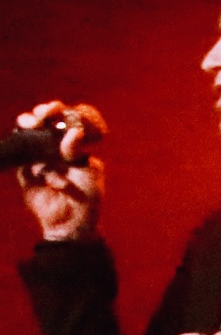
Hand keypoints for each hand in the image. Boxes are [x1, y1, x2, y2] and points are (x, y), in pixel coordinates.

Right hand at [15, 102, 105, 241]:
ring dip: (29, 120)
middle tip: (45, 114)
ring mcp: (39, 153)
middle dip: (47, 110)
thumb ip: (78, 153)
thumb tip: (72, 133)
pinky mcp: (24, 166)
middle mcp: (58, 145)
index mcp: (79, 145)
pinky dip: (18, 141)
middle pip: (49, 118)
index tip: (72, 113)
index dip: (72, 112)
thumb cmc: (87, 199)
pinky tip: (21, 137)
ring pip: (29, 128)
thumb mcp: (89, 175)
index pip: (76, 119)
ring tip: (32, 124)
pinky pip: (17, 149)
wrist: (69, 224)